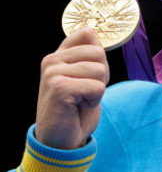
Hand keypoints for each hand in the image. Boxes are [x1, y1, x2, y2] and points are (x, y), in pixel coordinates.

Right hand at [35, 28, 109, 149]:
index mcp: (58, 55)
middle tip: (85, 92)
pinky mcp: (60, 88)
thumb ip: (88, 55)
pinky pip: (97, 86)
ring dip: (97, 89)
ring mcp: (52, 73)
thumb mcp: (85, 76)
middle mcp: (51, 60)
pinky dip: (95, 99)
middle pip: (99, 53)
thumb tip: (93, 30)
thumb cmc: (76, 109)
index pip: (88, 34)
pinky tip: (78, 107)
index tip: (88, 75)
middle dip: (101, 75)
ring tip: (81, 100)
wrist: (61, 140)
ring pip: (99, 70)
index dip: (98, 57)